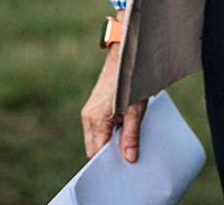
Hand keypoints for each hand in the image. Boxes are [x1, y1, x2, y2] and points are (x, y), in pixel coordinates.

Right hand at [80, 38, 147, 163]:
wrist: (126, 55)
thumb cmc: (131, 79)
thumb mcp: (135, 109)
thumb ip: (131, 134)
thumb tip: (129, 158)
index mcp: (94, 119)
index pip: (96, 153)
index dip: (108, 163)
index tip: (122, 168)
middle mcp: (88, 118)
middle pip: (96, 148)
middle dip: (110, 155)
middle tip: (128, 158)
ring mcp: (91, 113)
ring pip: (98, 139)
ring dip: (112, 144)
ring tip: (129, 146)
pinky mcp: (96, 108)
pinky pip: (101, 129)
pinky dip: (111, 134)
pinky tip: (125, 133)